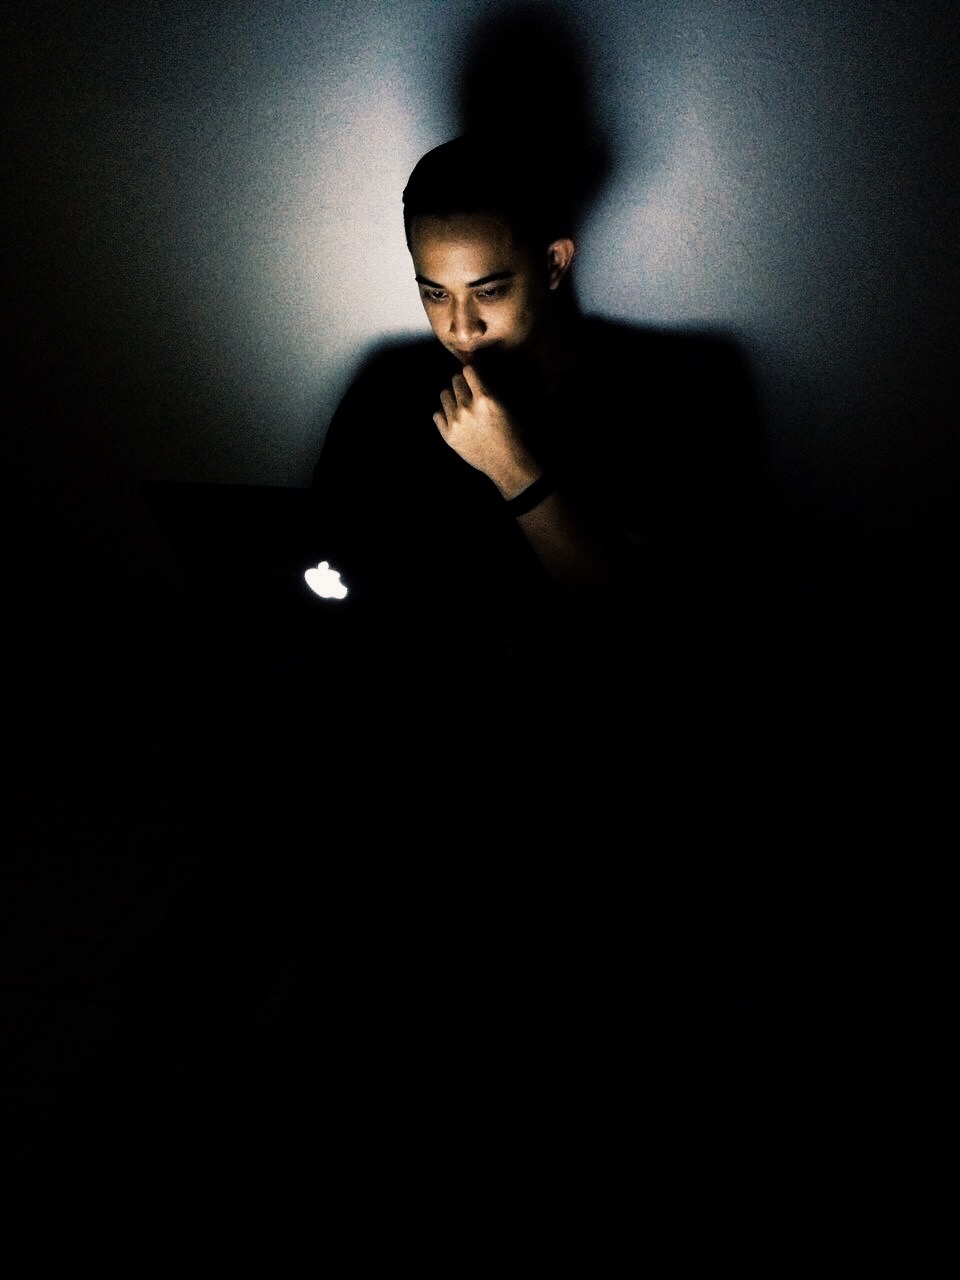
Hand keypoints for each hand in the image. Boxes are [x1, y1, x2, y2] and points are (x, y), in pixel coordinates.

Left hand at [433, 364, 537, 495]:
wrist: (508, 462)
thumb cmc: (513, 430)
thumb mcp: (512, 400)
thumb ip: (497, 378)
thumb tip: (479, 361)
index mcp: (485, 398)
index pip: (467, 369)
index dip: (472, 372)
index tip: (475, 377)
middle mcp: (468, 409)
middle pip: (454, 380)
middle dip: (463, 383)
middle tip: (472, 394)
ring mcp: (456, 423)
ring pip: (444, 394)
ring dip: (453, 397)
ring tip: (464, 406)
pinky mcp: (448, 436)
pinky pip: (437, 414)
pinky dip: (445, 414)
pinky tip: (458, 420)